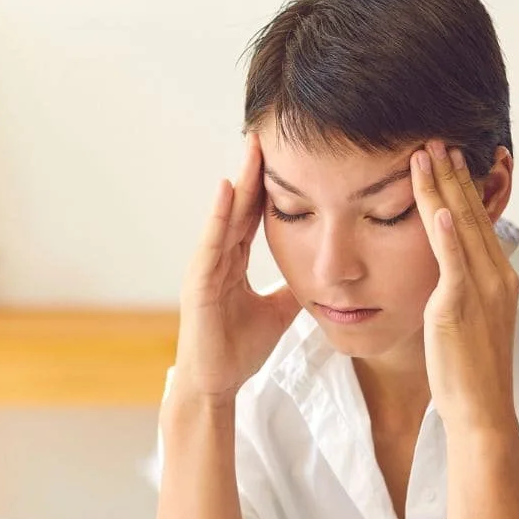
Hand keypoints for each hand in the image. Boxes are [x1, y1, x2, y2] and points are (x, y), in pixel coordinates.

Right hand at [171, 133, 301, 402]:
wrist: (216, 385)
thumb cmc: (238, 349)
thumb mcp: (278, 311)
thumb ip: (293, 288)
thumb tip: (319, 272)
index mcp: (235, 263)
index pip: (253, 215)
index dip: (268, 185)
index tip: (284, 154)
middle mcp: (218, 259)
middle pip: (239, 207)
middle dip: (253, 171)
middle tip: (265, 133)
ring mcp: (206, 269)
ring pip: (225, 217)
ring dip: (238, 182)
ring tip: (251, 148)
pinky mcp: (198, 284)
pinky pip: (211, 242)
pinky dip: (220, 215)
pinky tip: (230, 189)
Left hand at [409, 140, 518, 435]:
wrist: (482, 410)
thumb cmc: (469, 372)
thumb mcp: (468, 321)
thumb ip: (460, 290)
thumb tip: (445, 272)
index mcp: (499, 278)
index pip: (479, 221)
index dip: (463, 187)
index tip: (448, 158)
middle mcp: (496, 276)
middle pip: (472, 213)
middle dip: (453, 174)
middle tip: (436, 138)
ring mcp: (480, 290)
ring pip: (461, 226)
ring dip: (444, 188)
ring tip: (428, 154)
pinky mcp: (458, 306)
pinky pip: (453, 261)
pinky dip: (448, 231)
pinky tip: (440, 206)